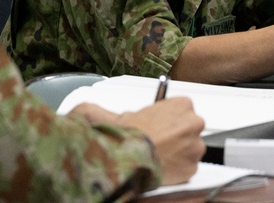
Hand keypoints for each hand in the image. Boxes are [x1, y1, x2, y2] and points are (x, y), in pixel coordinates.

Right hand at [71, 98, 205, 185]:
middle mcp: (193, 123)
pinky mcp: (193, 168)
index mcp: (181, 104)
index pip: (181, 108)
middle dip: (175, 134)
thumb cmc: (125, 137)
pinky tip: (161, 166)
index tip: (157, 125)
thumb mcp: (111, 116)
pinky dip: (176, 169)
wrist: (129, 162)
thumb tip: (78, 109)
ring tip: (156, 154)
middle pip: (188, 128)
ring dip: (176, 152)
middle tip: (155, 141)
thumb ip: (97, 109)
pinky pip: (187, 167)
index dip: (167, 118)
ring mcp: (195, 147)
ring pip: (189, 148)